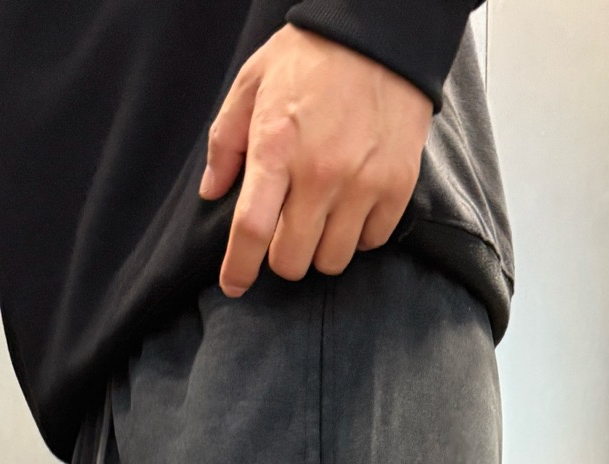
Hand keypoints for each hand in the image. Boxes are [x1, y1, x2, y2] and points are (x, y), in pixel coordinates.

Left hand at [200, 25, 432, 298]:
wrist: (380, 34)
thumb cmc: (312, 56)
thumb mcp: (252, 83)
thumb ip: (225, 141)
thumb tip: (212, 191)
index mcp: (276, 149)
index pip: (250, 231)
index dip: (238, 269)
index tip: (234, 284)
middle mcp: (319, 174)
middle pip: (292, 260)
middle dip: (282, 257)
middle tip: (285, 234)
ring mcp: (362, 183)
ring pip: (332, 260)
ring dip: (320, 249)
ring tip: (321, 218)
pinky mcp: (396, 186)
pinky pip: (370, 242)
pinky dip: (358, 235)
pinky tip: (351, 207)